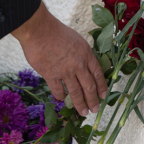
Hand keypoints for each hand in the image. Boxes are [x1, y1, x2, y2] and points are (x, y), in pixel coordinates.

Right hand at [11, 1, 107, 115]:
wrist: (39, 30)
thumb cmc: (56, 31)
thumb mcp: (77, 39)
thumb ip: (81, 54)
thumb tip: (84, 65)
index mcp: (86, 54)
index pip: (98, 74)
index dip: (102, 86)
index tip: (103, 95)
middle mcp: (78, 65)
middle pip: (89, 86)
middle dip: (93, 100)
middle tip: (94, 109)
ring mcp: (65, 71)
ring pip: (75, 92)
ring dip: (80, 104)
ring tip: (83, 112)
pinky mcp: (51, 75)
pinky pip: (58, 90)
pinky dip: (61, 96)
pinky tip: (62, 100)